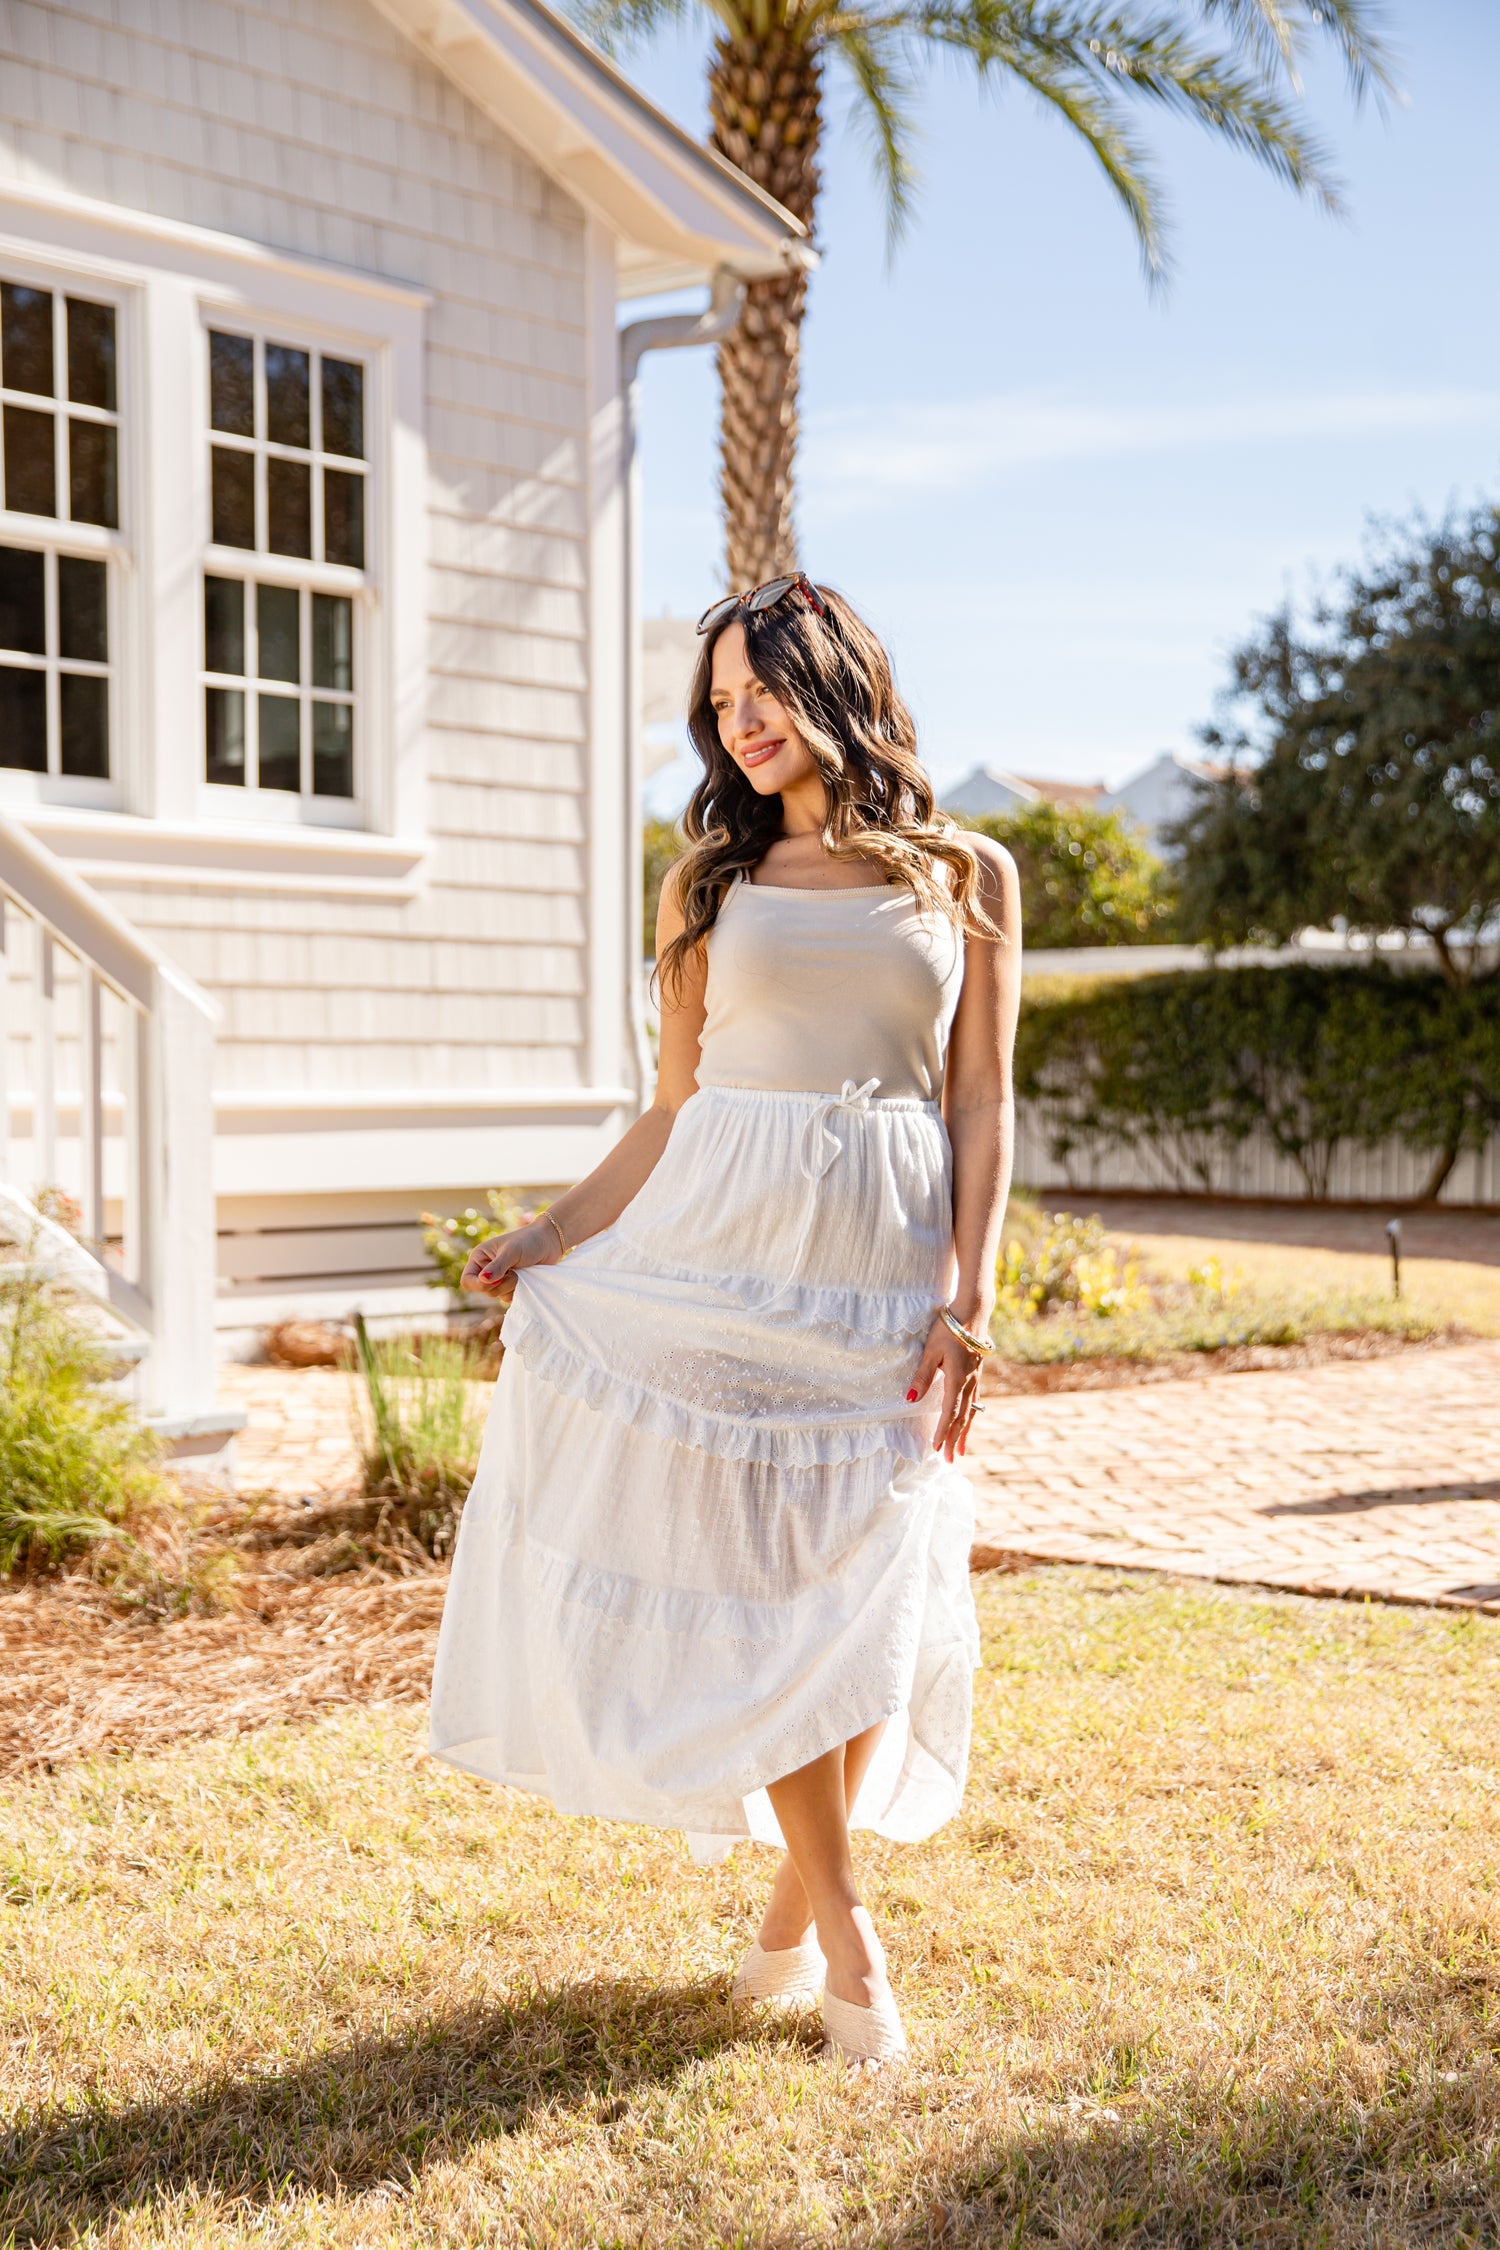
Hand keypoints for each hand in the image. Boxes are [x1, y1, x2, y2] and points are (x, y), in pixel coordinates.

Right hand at [460, 1220, 561, 1302]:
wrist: (549, 1242)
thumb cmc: (528, 1241)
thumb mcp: (511, 1252)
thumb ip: (498, 1267)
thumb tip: (483, 1280)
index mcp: (480, 1258)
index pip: (467, 1281)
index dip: (478, 1285)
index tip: (496, 1279)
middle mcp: (486, 1269)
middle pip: (484, 1291)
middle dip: (501, 1284)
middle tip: (514, 1272)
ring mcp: (499, 1279)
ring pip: (497, 1295)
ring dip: (511, 1287)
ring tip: (521, 1272)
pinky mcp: (511, 1285)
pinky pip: (509, 1297)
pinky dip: (517, 1290)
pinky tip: (525, 1278)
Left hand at [907, 1314, 985, 1462]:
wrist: (973, 1313)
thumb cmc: (948, 1329)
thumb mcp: (930, 1351)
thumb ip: (921, 1376)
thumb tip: (909, 1400)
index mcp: (957, 1379)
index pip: (949, 1412)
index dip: (942, 1432)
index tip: (936, 1449)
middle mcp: (969, 1383)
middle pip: (962, 1418)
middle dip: (954, 1440)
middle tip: (949, 1460)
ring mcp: (975, 1379)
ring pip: (971, 1412)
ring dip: (964, 1433)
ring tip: (960, 1451)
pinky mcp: (977, 1374)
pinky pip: (974, 1402)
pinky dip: (970, 1418)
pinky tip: (968, 1423)